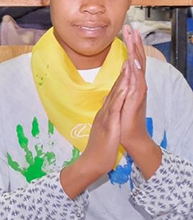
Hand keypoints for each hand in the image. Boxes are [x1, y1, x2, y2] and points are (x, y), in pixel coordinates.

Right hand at [61, 61, 126, 197]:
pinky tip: (126, 87)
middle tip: (127, 57)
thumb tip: (106, 110)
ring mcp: (105, 117)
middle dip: (122, 73)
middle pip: (114, 89)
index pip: (114, 93)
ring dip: (122, 80)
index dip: (120, 78)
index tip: (126, 64)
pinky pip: (115, 108)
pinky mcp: (108, 125)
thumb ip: (104, 119)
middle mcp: (104, 112)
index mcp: (104, 113)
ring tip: (128, 65)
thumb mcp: (102, 130)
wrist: (91, 162)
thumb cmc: (98, 148)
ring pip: (115, 95)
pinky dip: (121, 96)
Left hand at [119, 25, 161, 177]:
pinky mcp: (136, 101)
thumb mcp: (120, 96)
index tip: (128, 30)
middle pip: (137, 60)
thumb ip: (123, 82)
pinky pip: (136, 84)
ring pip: (138, 68)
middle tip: (131, 27)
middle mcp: (138, 85)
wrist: (129, 136)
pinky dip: (135, 73)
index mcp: (132, 83)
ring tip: (134, 39)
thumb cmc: (124, 118)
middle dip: (134, 43)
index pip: (133, 60)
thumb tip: (125, 68)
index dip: (131, 45)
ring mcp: (138, 92)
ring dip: (136, 53)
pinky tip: (132, 63)